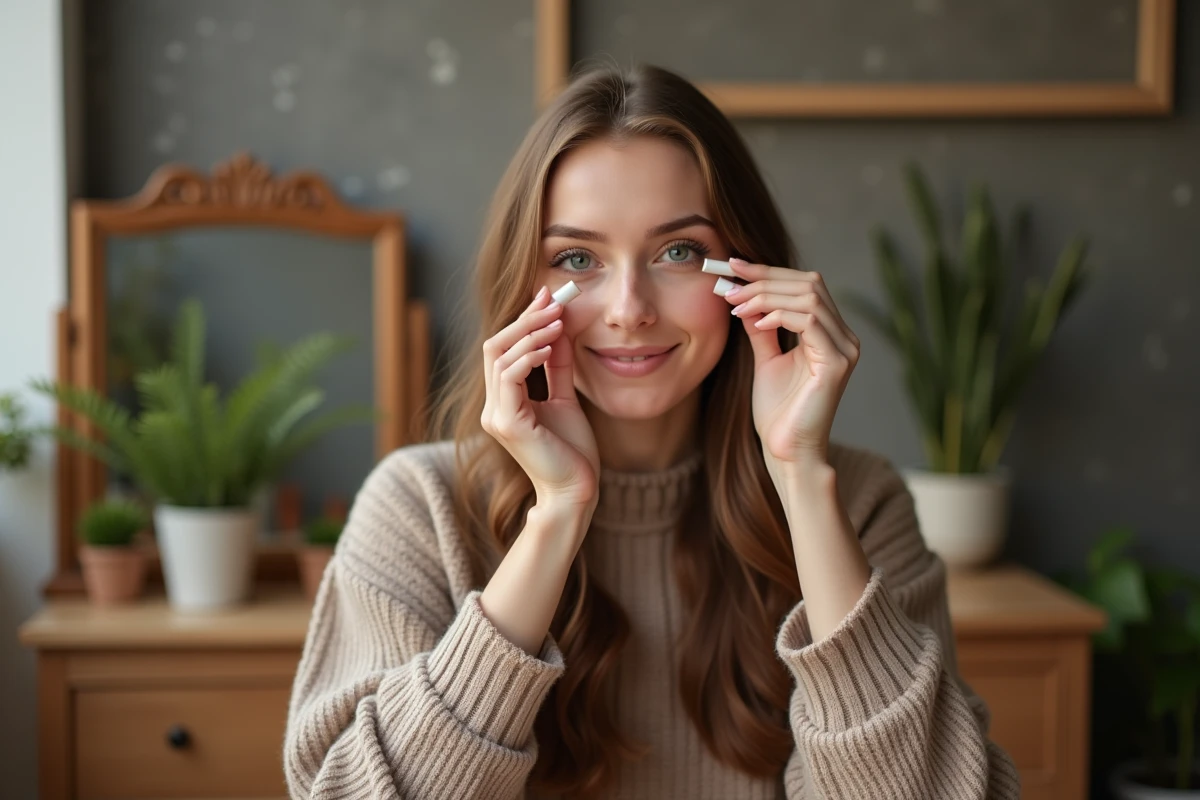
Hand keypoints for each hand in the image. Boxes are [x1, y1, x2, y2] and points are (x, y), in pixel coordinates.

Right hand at [481, 286, 600, 510]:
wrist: (576, 492)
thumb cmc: (572, 453)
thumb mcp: (565, 399)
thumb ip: (557, 367)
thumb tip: (559, 328)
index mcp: (504, 402)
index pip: (504, 350)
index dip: (524, 320)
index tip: (548, 296)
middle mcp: (494, 408)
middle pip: (495, 347)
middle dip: (525, 319)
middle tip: (553, 300)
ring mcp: (496, 416)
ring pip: (500, 357)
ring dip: (530, 333)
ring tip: (557, 320)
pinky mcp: (507, 424)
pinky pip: (509, 376)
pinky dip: (529, 356)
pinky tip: (551, 347)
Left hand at [722, 258, 860, 466]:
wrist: (786, 452)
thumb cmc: (778, 412)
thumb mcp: (766, 359)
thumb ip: (761, 328)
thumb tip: (746, 295)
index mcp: (830, 333)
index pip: (804, 286)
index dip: (769, 271)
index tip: (733, 264)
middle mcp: (844, 337)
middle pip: (809, 283)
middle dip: (766, 278)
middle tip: (730, 282)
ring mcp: (845, 349)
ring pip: (809, 297)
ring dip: (767, 295)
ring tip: (735, 303)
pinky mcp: (837, 363)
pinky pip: (810, 321)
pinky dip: (779, 315)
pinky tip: (755, 322)